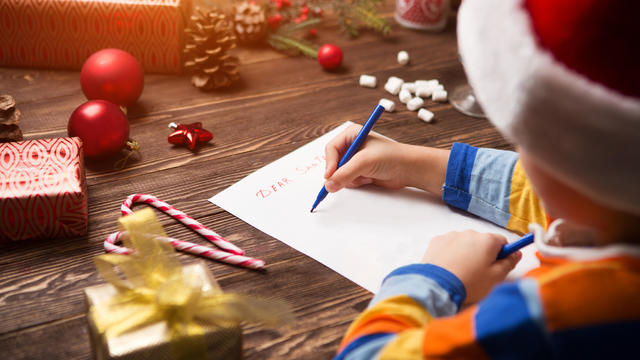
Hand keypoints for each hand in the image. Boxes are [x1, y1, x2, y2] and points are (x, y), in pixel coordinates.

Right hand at [323, 124, 448, 193]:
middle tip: (349, 179)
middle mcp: (352, 146)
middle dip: (340, 172)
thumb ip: (345, 173)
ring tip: (365, 176)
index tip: (330, 176)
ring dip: (350, 178)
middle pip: (333, 162)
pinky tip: (369, 179)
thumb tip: (329, 184)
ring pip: (339, 174)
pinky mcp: (360, 172)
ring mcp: (355, 160)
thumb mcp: (364, 162)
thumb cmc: (391, 157)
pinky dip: (356, 183)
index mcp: (351, 135)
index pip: (331, 149)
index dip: (330, 163)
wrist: (409, 169)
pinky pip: (348, 181)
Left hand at [422, 230, 521, 303]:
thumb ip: (510, 263)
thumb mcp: (496, 277)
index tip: (498, 265)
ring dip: (466, 253)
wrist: (437, 285)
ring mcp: (452, 235)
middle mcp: (470, 232)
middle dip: (483, 254)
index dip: (503, 254)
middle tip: (478, 273)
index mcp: (487, 240)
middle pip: (483, 242)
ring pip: (465, 242)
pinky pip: (449, 245)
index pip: (502, 242)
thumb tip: (517, 253)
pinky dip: (451, 253)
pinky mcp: (437, 240)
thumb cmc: (470, 282)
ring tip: (461, 271)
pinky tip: (449, 267)